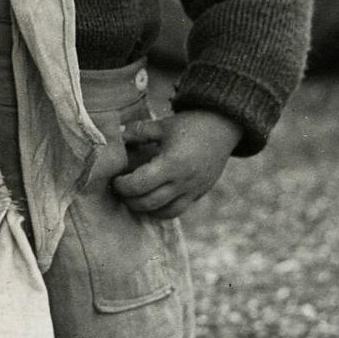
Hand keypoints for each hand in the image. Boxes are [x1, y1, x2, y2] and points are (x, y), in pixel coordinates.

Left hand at [111, 109, 241, 219]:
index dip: (122, 185)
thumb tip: (117, 138)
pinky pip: (177, 211)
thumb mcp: (162, 125)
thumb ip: (138, 132)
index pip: (139, 185)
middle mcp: (183, 181)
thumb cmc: (191, 125)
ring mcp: (193, 191)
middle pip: (148, 203)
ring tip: (134, 197)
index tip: (115, 179)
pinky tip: (151, 199)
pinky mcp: (199, 194)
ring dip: (145, 209)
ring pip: (164, 213)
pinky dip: (161, 210)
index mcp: (172, 163)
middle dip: (129, 199)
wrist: (224, 129)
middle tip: (120, 189)